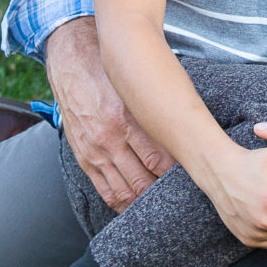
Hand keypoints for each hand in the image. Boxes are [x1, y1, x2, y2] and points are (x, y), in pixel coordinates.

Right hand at [46, 18, 173, 210]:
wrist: (72, 59)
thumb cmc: (111, 69)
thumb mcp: (140, 82)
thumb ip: (161, 106)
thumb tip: (191, 126)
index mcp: (127, 118)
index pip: (160, 160)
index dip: (179, 174)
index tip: (195, 177)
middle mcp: (109, 139)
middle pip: (143, 181)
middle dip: (164, 192)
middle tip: (184, 196)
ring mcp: (94, 151)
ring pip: (124, 191)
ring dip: (144, 202)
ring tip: (163, 206)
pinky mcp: (83, 157)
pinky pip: (105, 190)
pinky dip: (122, 202)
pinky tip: (136, 207)